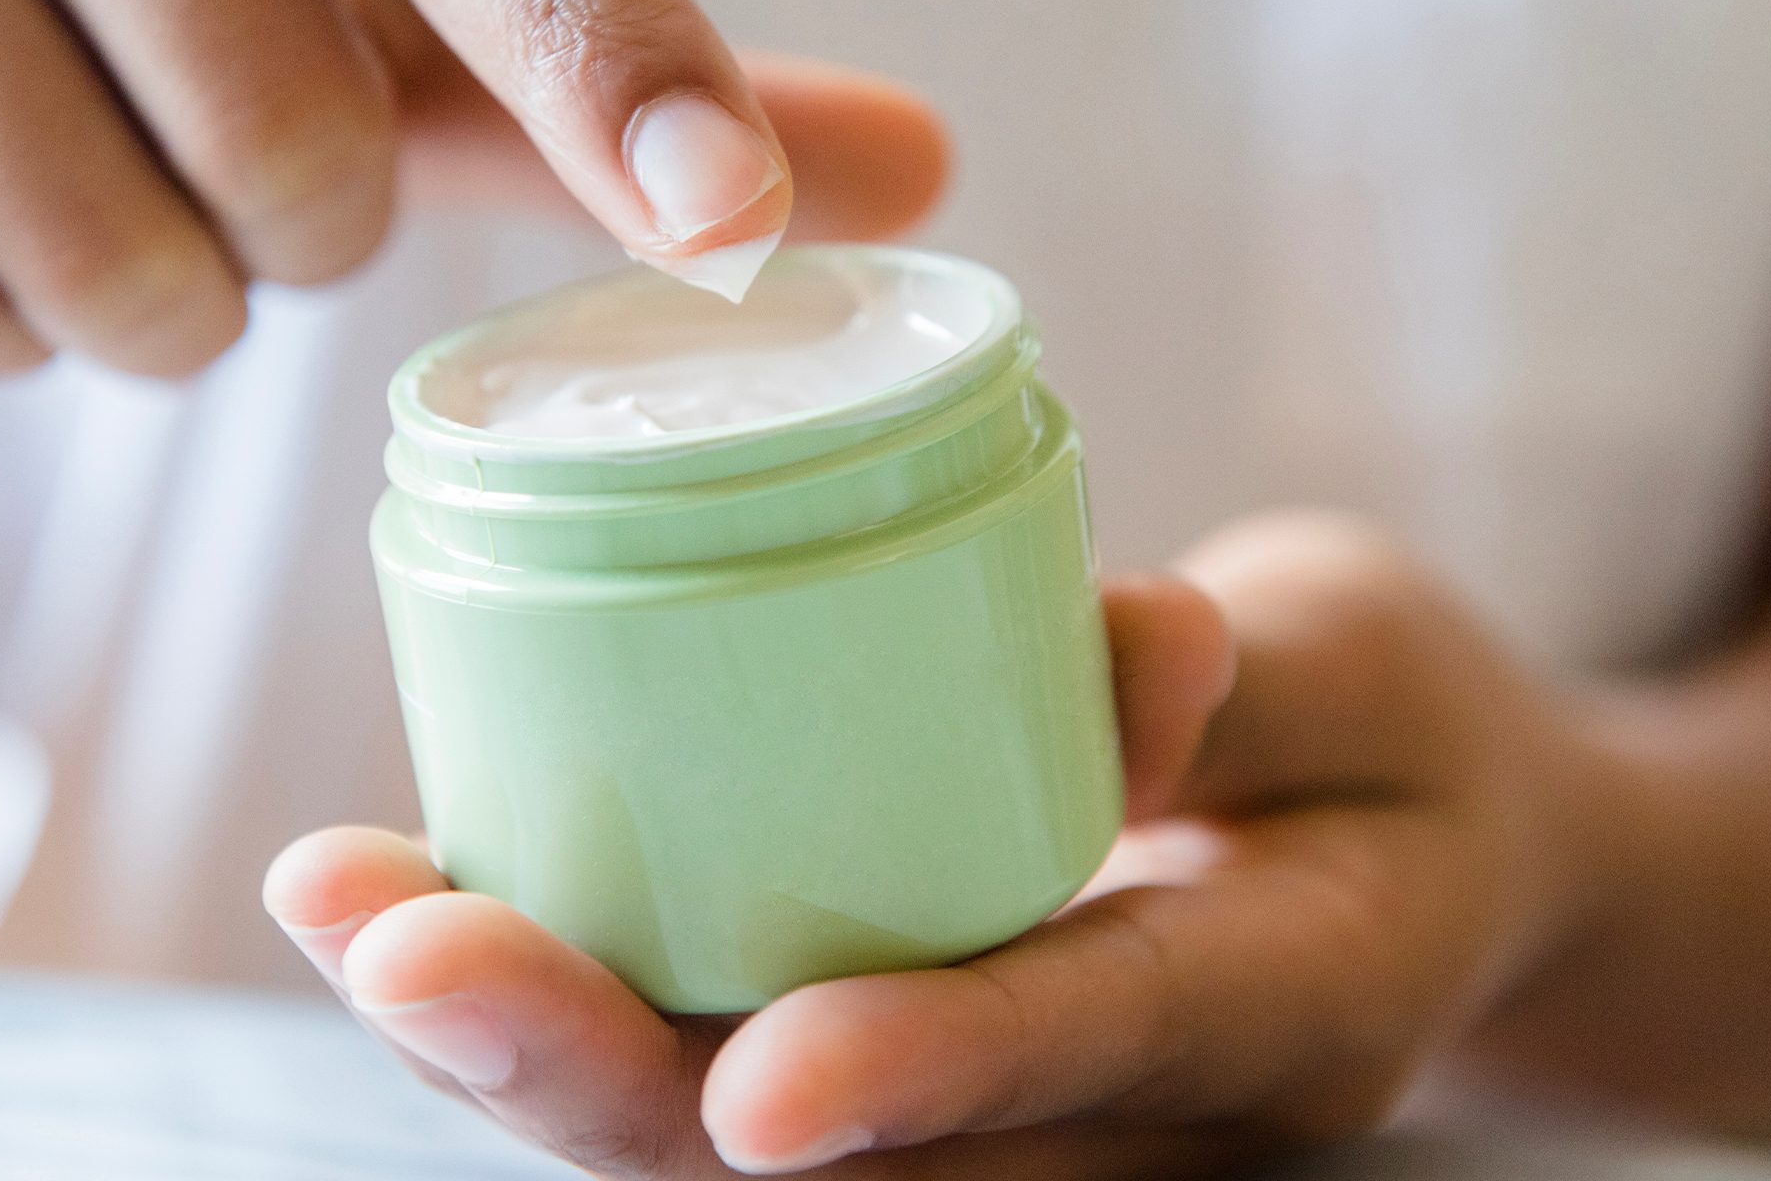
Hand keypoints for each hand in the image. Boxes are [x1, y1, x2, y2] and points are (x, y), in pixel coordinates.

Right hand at [0, 0, 945, 378]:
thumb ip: (627, 78)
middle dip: (299, 231)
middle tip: (224, 155)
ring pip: (109, 259)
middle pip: (294, 140)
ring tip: (92, 179)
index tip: (729, 222)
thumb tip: (927, 171)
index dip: (610, 55)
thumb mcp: (395, 0)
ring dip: (147, 302)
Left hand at [264, 513, 1621, 1177]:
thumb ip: (1245, 673)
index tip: (753, 1080)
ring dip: (536, 1042)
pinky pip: (724, 1053)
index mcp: (1281, 1012)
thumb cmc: (1401, 743)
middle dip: (609, 1074)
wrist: (1423, 860)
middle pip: (851, 1167)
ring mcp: (1004, 1112)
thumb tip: (1127, 641)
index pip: (1097, 1047)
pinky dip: (572, 984)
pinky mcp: (912, 1058)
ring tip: (347, 908)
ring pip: (745, 1143)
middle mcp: (1119, 1117)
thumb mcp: (1369, 666)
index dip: (935, 1071)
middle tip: (406, 944)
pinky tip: (416, 896)